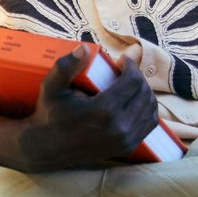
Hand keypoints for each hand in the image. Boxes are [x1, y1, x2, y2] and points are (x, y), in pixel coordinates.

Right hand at [9, 44, 161, 171]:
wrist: (47, 148)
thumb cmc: (50, 114)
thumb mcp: (51, 88)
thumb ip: (66, 66)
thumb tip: (84, 48)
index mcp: (103, 111)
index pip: (133, 81)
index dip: (131, 65)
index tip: (122, 60)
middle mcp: (118, 128)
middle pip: (144, 93)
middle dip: (138, 77)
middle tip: (126, 70)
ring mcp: (124, 140)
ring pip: (151, 109)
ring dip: (145, 92)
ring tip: (132, 84)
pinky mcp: (127, 147)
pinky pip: (149, 124)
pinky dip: (147, 109)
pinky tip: (136, 101)